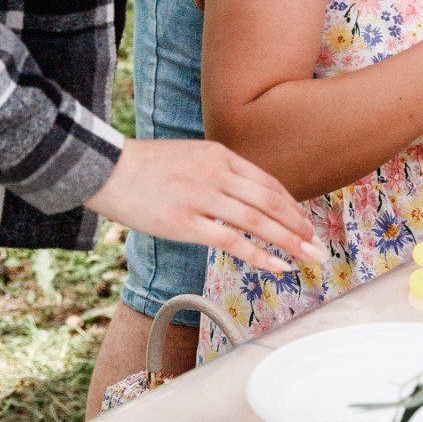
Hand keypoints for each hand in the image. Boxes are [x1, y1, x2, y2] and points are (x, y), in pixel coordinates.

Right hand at [84, 138, 326, 272]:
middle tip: (318, 246)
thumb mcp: (190, 157)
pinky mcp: (184, 222)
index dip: (291, 207)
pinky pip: (232, 241)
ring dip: (289, 242)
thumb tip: (246, 199)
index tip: (306, 225)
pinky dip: (260, 255)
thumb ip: (219, 173)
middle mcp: (217, 173)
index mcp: (220, 155)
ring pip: (258, 221)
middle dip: (299, 227)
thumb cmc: (145, 167)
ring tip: (308, 258)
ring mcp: (202, 197)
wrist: (104, 167)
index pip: (268, 184)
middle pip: (270, 202)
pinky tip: (278, 266)